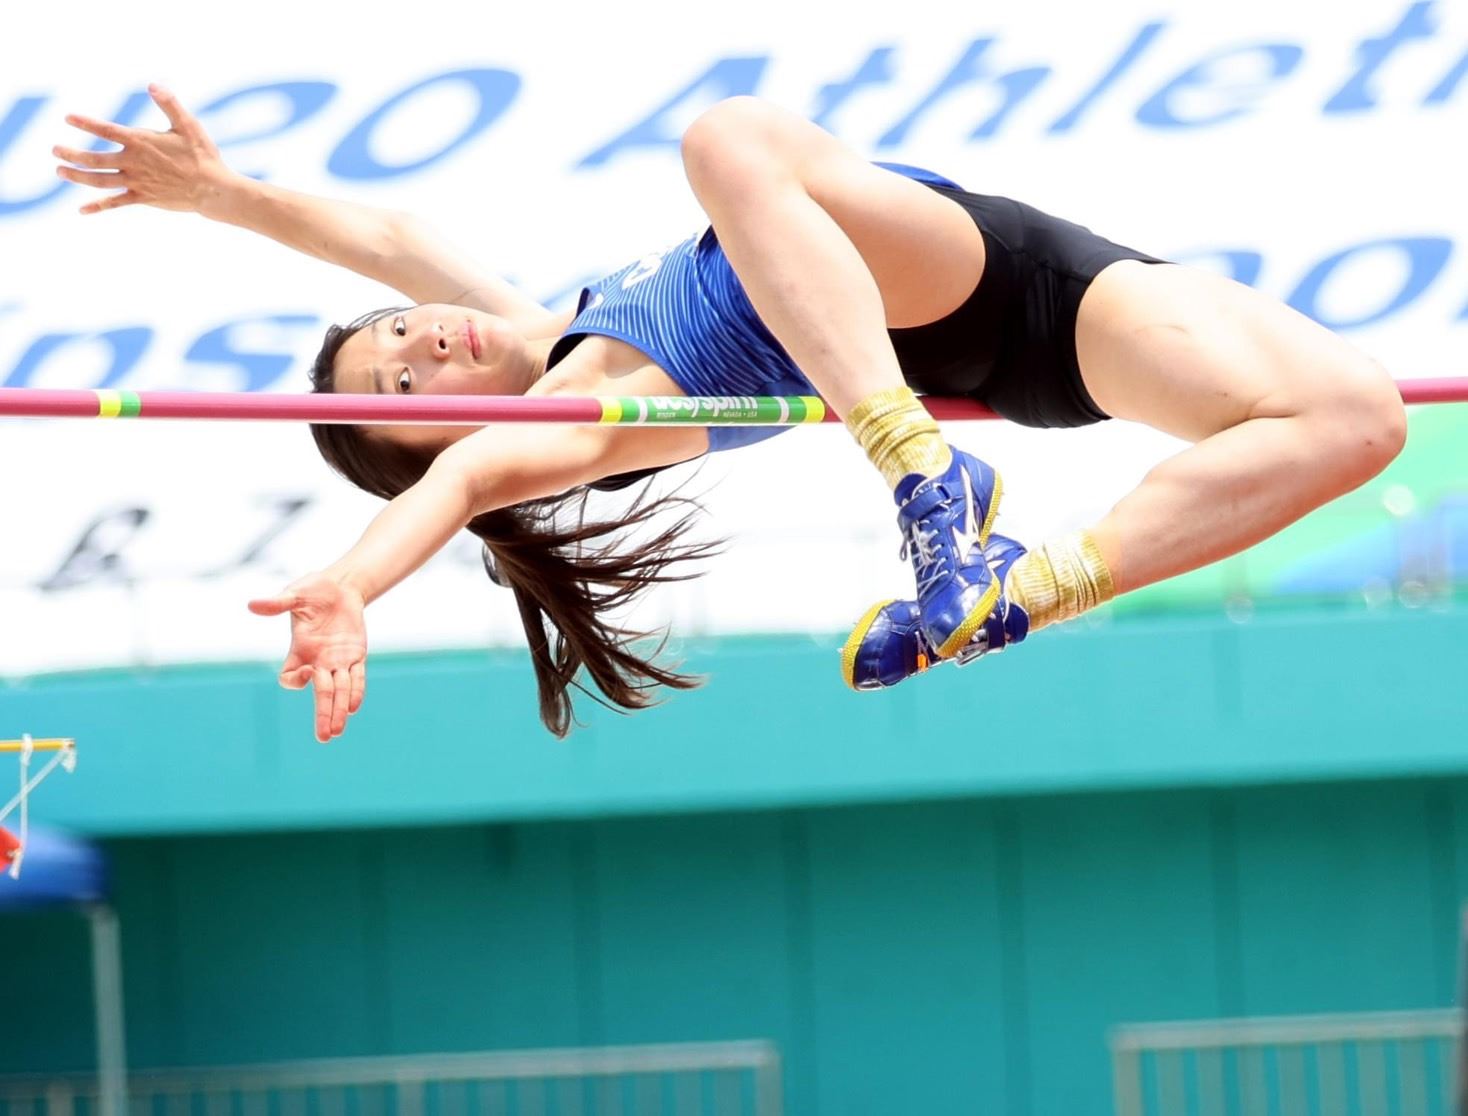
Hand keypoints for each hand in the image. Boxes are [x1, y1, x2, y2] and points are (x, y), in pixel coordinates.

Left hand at [54, 84, 231, 215]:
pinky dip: (98, 206)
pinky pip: (115, 203)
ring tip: (60, 171)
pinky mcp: (143, 198)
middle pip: (94, 158)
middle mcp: (134, 162)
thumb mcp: (187, 125)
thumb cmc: (202, 156)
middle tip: (54, 150)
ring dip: (77, 176)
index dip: (86, 123)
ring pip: (99, 180)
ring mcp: (137, 182)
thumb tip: (152, 84)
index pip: (106, 130)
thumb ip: (169, 104)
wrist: (213, 189)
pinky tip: (81, 210)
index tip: (68, 118)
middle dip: (72, 154)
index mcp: (141, 142)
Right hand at [248, 572, 368, 742]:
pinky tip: (354, 707)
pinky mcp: (356, 654)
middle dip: (323, 713)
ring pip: (339, 690)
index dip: (295, 680)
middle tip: (325, 737)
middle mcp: (318, 660)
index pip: (290, 677)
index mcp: (299, 650)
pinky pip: (357, 677)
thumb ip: (278, 603)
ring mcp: (338, 660)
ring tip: (337, 732)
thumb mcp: (295, 594)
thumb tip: (252, 605)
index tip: (307, 671)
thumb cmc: (313, 590)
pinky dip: (356, 691)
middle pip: (320, 693)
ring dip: (339, 711)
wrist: (340, 587)